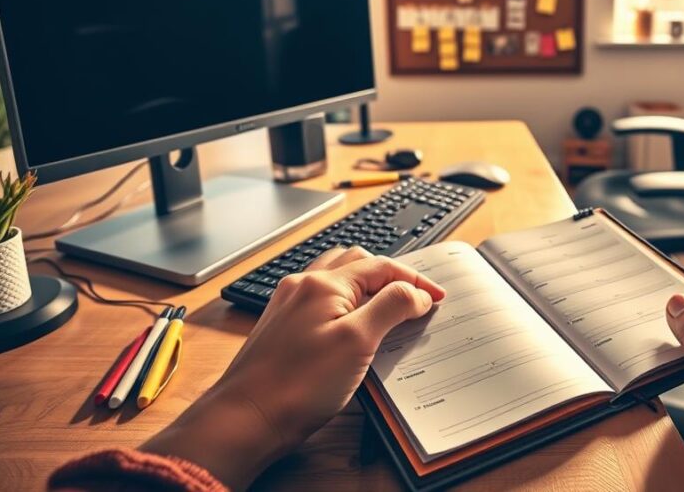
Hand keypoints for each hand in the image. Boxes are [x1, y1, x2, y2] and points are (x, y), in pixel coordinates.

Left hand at [141, 247, 443, 488]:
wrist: (246, 419)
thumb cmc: (297, 385)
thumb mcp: (357, 342)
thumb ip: (391, 307)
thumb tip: (415, 292)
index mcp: (325, 284)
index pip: (382, 267)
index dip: (415, 280)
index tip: (436, 298)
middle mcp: (304, 286)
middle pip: (359, 265)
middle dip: (391, 277)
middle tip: (415, 300)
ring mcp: (289, 304)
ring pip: (338, 279)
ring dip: (367, 285)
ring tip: (387, 304)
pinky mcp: (282, 325)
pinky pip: (322, 299)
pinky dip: (346, 301)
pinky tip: (352, 323)